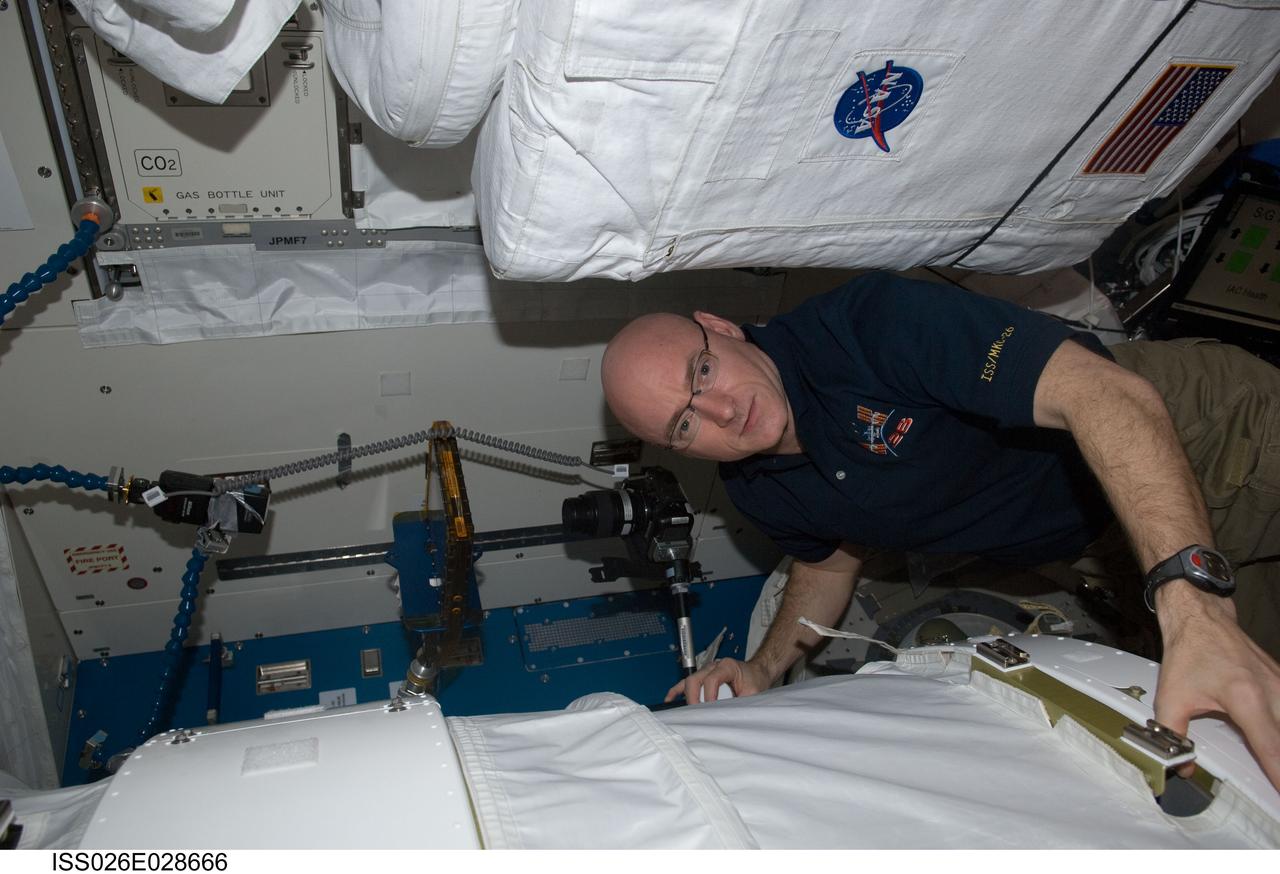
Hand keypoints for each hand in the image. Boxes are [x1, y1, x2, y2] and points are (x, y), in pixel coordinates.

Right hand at [664, 657, 772, 704]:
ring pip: (689, 681)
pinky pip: (686, 682)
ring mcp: (706, 670)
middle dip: (693, 697)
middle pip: (695, 679)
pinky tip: (670, 699)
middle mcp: (714, 666)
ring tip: (683, 711)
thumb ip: (742, 702)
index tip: (710, 708)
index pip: (712, 679)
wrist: (757, 672)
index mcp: (727, 666)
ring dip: (685, 696)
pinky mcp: (703, 677)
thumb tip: (729, 717)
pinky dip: (677, 690)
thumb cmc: (756, 680)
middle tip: (696, 713)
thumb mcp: (754, 692)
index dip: (709, 695)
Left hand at [1153, 589, 1279, 791]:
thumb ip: (1172, 734)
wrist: (1201, 617)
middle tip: (1276, 787)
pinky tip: (1275, 741)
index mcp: (1246, 699)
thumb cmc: (1189, 652)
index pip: (1273, 750)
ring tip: (1275, 770)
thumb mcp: (1171, 696)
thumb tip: (1180, 765)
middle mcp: (1272, 692)